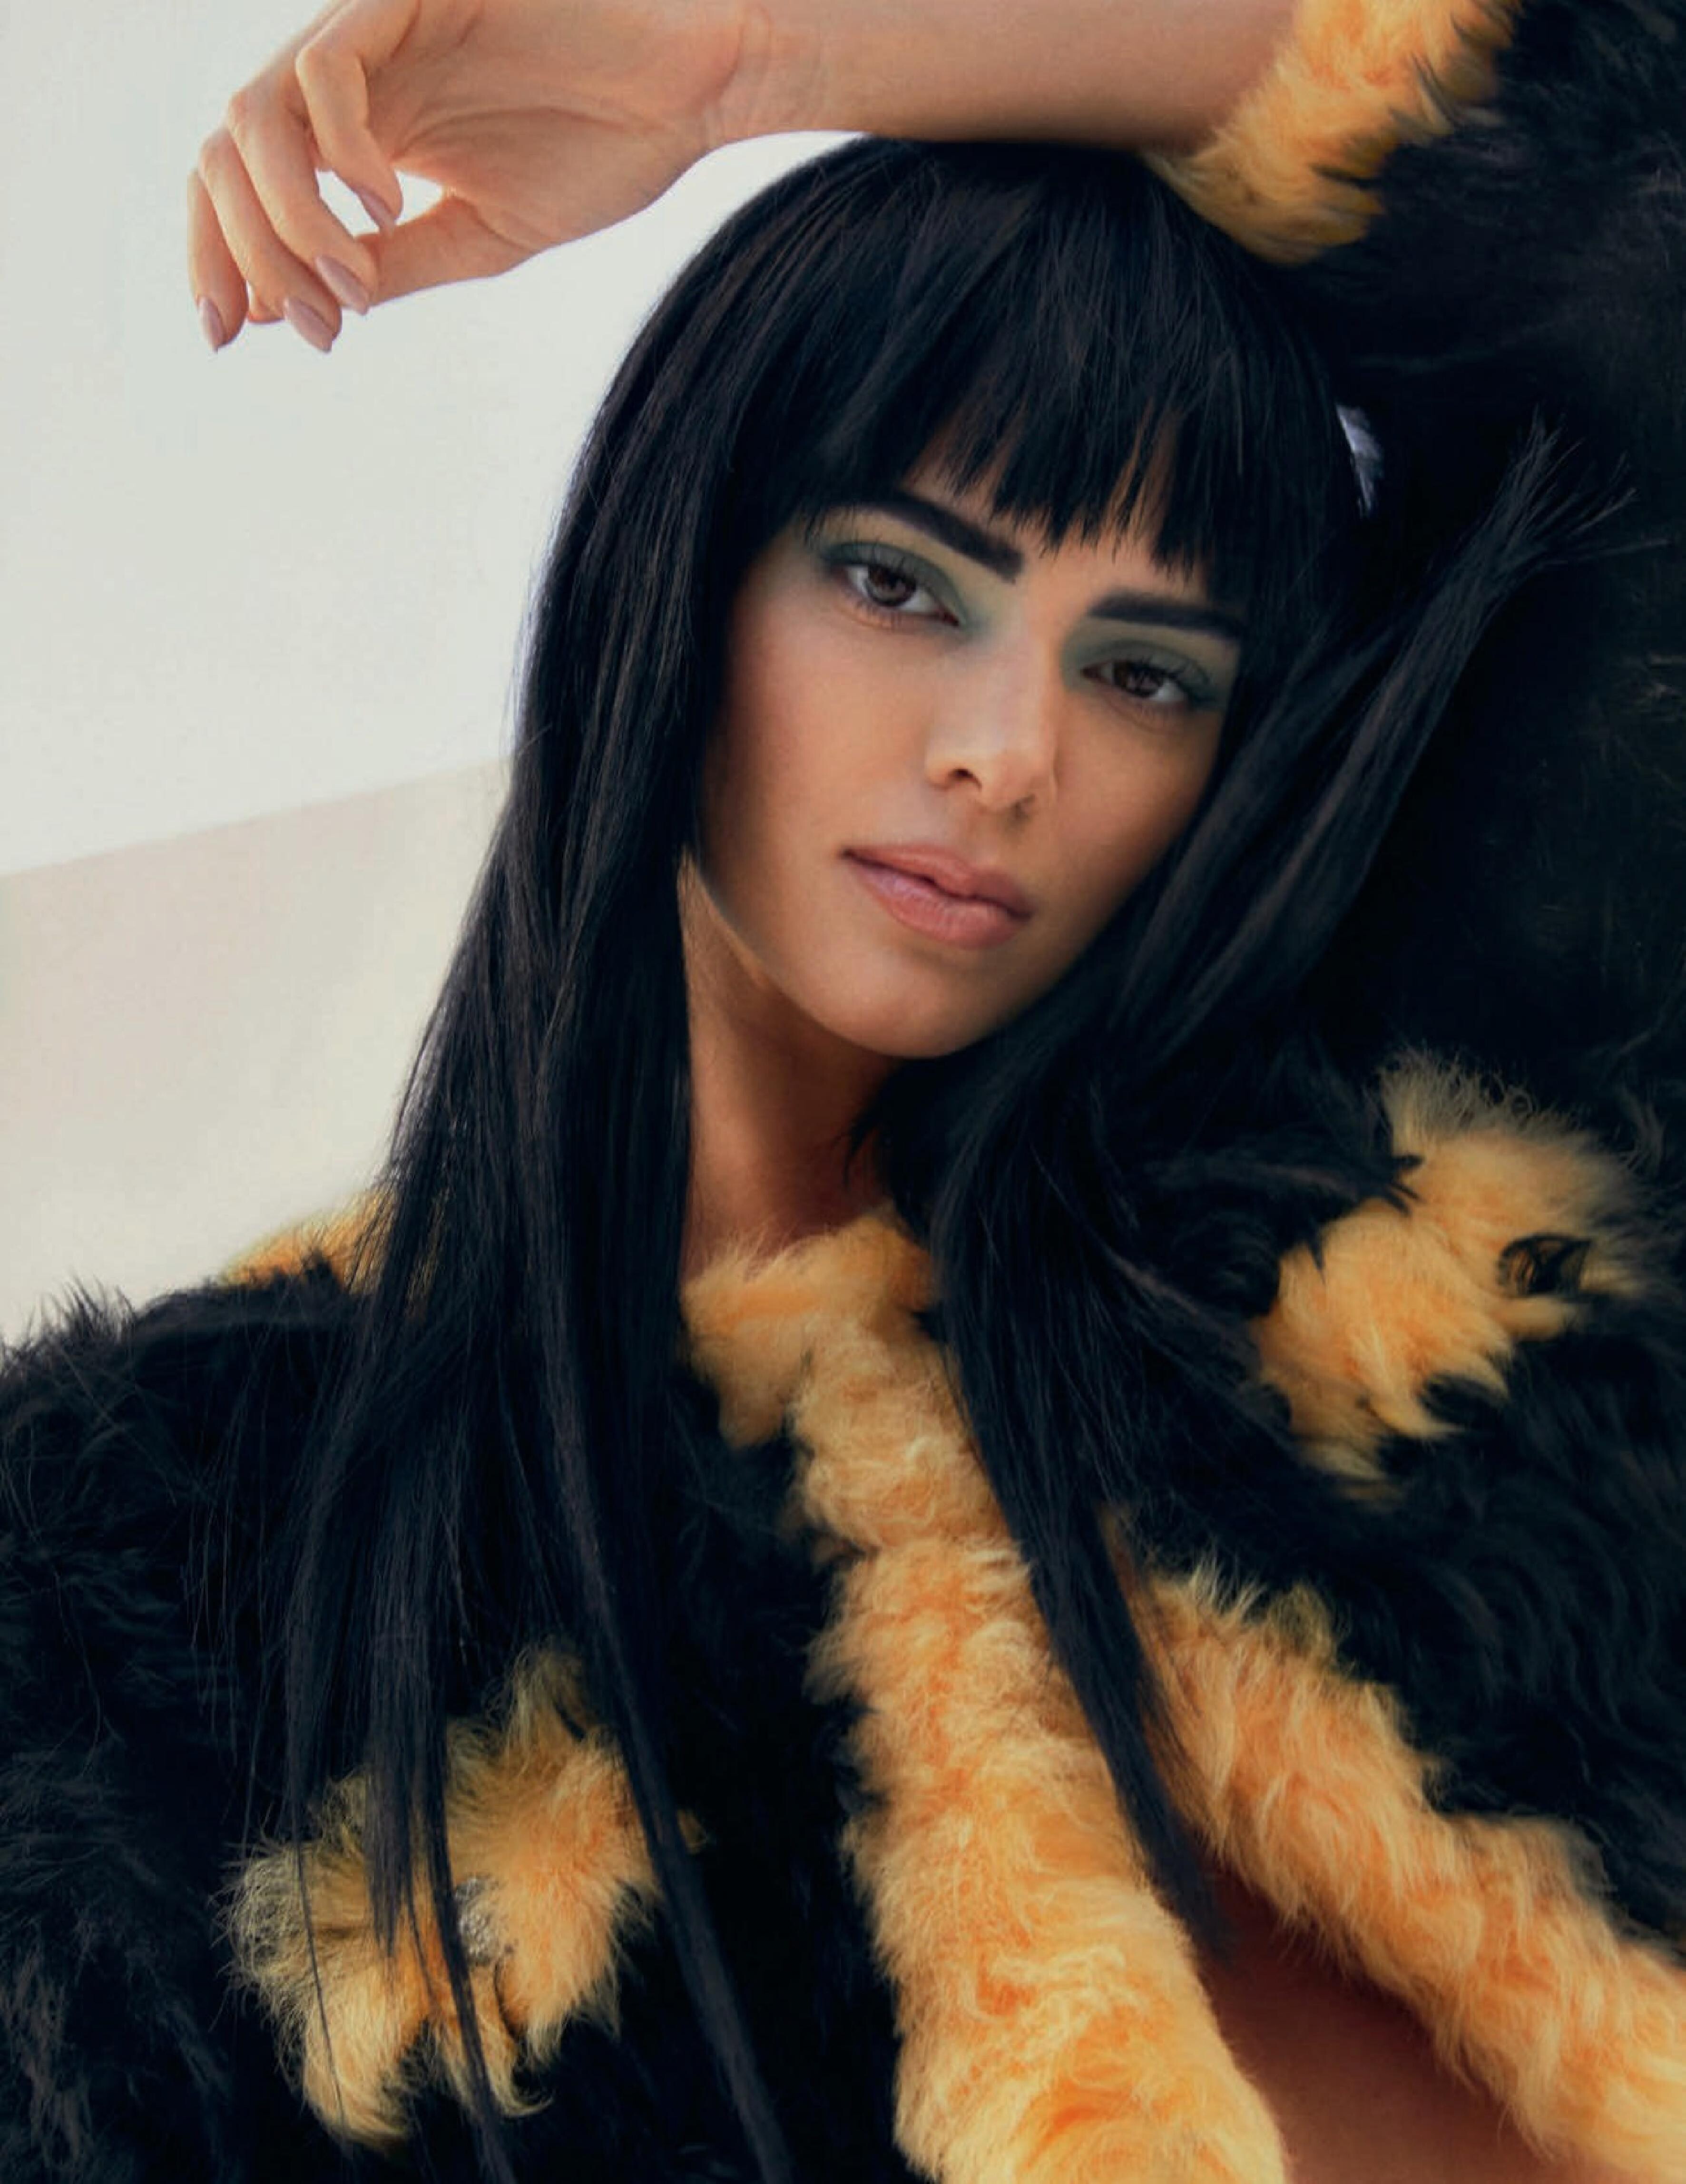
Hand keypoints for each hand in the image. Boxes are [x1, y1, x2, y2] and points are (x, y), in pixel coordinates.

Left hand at [187, 0, 753, 352]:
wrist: (687, 91)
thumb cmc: (601, 154)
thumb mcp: (477, 239)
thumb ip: (389, 268)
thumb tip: (291, 312)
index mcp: (356, 133)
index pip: (239, 187)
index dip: (219, 259)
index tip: (235, 335)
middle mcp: (348, 81)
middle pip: (221, 155)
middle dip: (242, 252)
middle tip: (311, 326)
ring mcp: (370, 33)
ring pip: (254, 116)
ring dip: (287, 219)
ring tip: (353, 283)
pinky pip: (325, 74)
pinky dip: (339, 155)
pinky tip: (390, 206)